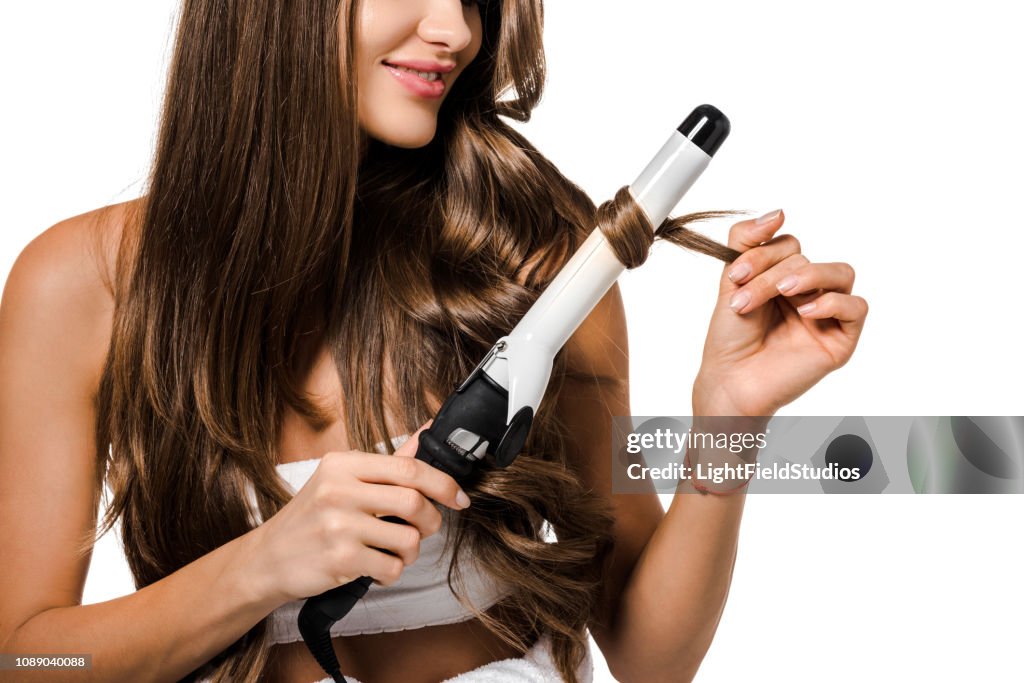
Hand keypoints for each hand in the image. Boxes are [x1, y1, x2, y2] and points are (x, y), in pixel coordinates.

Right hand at [240, 424, 469, 605]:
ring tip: (394, 551)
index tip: (459, 497)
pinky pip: (391, 567)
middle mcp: (339, 490)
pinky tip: (376, 568)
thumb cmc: (312, 518)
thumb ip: (389, 463)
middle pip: (414, 502)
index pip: (409, 468)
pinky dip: (392, 572)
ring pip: (408, 539)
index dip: (443, 484)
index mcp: (343, 465)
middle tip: (424, 529)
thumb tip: (427, 433)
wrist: (267, 558)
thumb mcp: (343, 480)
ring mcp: (338, 525)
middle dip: (431, 521)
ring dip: (411, 552)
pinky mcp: (339, 559)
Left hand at [692, 210, 868, 416]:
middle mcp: (808, 293)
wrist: (729, 379)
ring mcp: (827, 315)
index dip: (762, 254)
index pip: (789, 246)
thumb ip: (747, 242)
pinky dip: (833, 303)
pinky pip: (856, 308)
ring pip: (841, 273)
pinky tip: (806, 312)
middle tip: (745, 298)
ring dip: (809, 276)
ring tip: (783, 292)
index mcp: (783, 278)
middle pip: (807, 259)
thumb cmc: (730, 338)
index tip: (734, 276)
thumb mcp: (732, 281)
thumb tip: (777, 213)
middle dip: (771, 273)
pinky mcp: (841, 339)